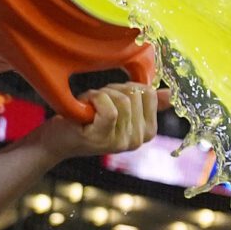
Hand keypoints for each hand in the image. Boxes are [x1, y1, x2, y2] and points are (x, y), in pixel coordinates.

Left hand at [40, 81, 160, 157]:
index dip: (127, 87)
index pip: (148, 93)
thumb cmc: (88, 120)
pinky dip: (95, 99)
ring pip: (122, 100)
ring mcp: (121, 142)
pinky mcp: (103, 139)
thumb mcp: (120, 110)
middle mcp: (138, 140)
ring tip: (90, 107)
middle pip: (134, 94)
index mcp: (148, 132)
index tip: (112, 98)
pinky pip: (110, 109)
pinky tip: (85, 106)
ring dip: (100, 94)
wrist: (59, 140)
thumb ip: (146, 103)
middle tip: (97, 104)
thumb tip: (171, 94)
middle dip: (112, 90)